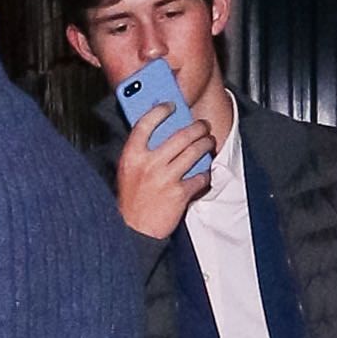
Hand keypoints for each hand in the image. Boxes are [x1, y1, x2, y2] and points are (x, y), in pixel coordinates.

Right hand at [115, 112, 215, 241]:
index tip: (172, 105)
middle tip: (203, 126)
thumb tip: (161, 132)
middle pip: (180, 135)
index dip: (161, 110)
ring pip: (195, 152)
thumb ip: (141, 151)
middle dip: (198, 127)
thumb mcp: (128, 171)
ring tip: (208, 143)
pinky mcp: (179, 193)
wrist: (134, 231)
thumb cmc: (131, 201)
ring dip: (206, 145)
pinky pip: (200, 176)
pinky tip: (204, 173)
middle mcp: (149, 164)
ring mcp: (165, 178)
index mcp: (132, 156)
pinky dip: (205, 174)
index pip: (146, 123)